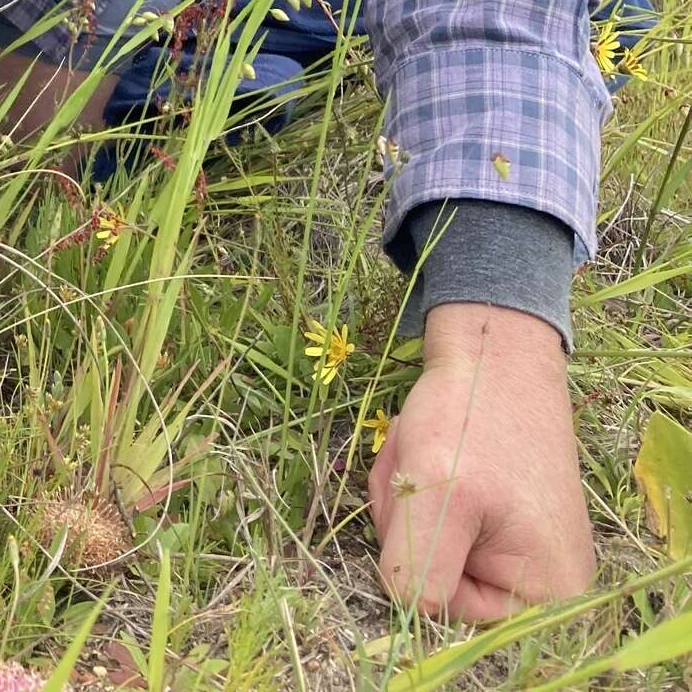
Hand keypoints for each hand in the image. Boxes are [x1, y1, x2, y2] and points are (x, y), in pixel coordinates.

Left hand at [368, 303, 594, 620]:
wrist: (492, 343)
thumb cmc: (472, 415)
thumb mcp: (437, 495)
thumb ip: (419, 568)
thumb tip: (410, 610)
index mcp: (546, 592)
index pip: (446, 608)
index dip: (416, 550)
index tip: (423, 493)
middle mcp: (543, 578)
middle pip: (434, 574)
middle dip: (407, 515)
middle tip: (418, 461)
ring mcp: (520, 542)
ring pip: (424, 541)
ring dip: (407, 493)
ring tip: (422, 445)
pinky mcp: (497, 511)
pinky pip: (435, 516)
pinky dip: (418, 481)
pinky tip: (426, 444)